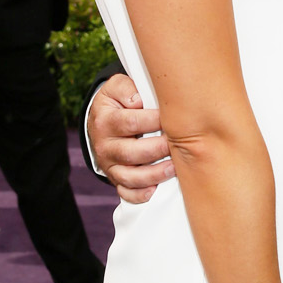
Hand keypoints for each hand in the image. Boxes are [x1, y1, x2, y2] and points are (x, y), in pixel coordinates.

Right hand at [88, 73, 174, 203]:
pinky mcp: (116, 178)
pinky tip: (155, 190)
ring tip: (174, 168)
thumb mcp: (117, 87)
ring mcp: (109, 165)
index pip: (131, 122)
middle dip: (158, 149)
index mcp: (105, 121)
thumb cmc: (118, 102)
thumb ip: (126, 87)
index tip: (175, 118)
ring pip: (130, 177)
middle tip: (179, 144)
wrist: (102, 121)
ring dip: (154, 174)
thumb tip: (138, 100)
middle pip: (131, 153)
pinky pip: (126, 192)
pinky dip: (139, 195)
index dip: (154, 121)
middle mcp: (104, 145)